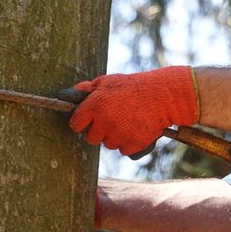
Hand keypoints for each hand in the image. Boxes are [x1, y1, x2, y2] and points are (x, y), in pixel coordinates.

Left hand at [69, 66, 198, 154]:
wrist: (163, 96)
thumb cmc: (134, 87)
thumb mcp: (108, 81)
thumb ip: (87, 89)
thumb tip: (67, 94)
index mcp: (95, 105)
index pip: (75, 124)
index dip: (82, 122)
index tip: (88, 120)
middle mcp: (104, 121)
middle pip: (90, 138)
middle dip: (98, 131)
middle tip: (111, 120)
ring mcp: (118, 135)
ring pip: (108, 144)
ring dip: (115, 137)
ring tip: (128, 121)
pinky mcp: (132, 145)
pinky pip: (123, 150)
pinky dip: (129, 143)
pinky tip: (136, 129)